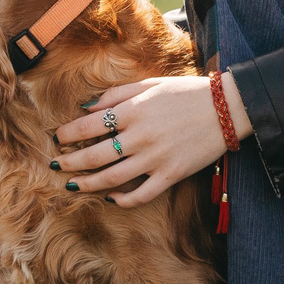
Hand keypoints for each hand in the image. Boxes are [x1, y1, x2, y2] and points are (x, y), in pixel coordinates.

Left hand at [49, 73, 250, 207]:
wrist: (226, 108)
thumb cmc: (185, 93)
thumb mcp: (149, 84)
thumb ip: (116, 94)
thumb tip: (86, 106)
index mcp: (133, 110)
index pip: (89, 126)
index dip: (68, 135)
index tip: (58, 139)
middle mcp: (140, 136)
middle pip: (95, 156)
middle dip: (71, 162)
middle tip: (57, 166)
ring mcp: (156, 158)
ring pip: (113, 178)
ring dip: (88, 184)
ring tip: (73, 186)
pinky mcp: (172, 174)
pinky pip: (142, 194)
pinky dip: (124, 200)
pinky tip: (112, 199)